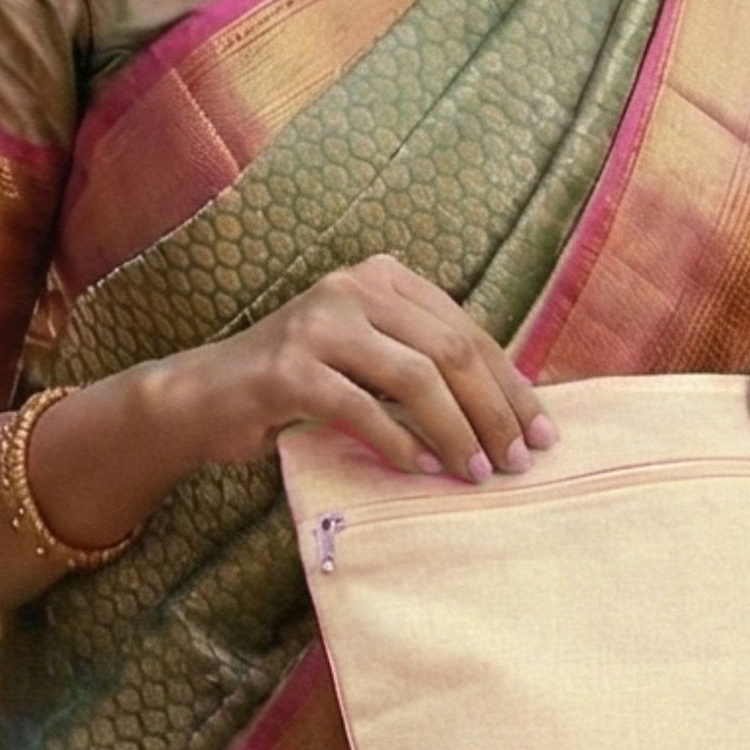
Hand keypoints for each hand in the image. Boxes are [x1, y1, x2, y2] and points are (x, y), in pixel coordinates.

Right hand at [183, 255, 552, 482]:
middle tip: (513, 461)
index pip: (466, 329)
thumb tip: (510, 411)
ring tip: (473, 471)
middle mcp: (353, 287)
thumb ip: (425, 364)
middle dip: (492, 410)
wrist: (208, 395)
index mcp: (382, 277)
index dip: (510, 384)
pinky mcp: (288, 369)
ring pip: (414, 377)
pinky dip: (397, 442)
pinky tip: (418, 468)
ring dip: (454, 431)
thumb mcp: (370, 358)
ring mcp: (318, 324)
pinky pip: (361, 408)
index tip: (541, 432)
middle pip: (449, 349)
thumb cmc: (302, 383)